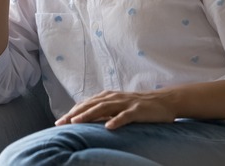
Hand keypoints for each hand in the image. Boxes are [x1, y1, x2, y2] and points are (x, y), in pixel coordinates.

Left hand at [55, 90, 176, 129]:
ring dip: (89, 115)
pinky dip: (116, 120)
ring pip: (104, 108)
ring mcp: (126, 103)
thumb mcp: (119, 107)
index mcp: (109, 96)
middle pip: (91, 105)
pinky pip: (125, 116)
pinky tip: (108, 127)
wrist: (164, 101)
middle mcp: (115, 97)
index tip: (59, 122)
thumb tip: (87, 120)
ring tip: (77, 122)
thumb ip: (105, 111)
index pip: (87, 104)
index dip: (72, 112)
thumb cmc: (140, 106)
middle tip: (61, 123)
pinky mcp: (138, 110)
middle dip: (75, 114)